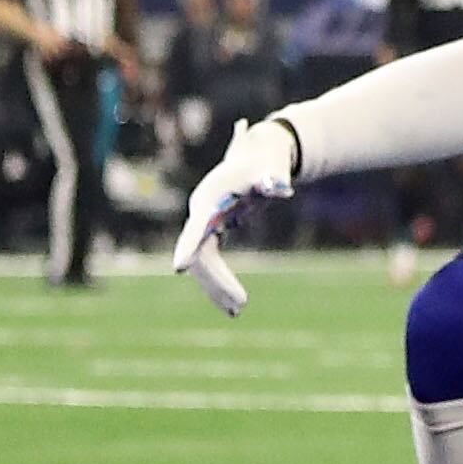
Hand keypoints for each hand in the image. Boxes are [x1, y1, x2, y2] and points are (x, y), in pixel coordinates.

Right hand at [174, 112, 297, 315]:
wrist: (259, 153)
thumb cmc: (266, 161)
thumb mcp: (271, 169)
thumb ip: (273, 179)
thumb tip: (283, 188)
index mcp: (210, 198)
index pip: (197, 226)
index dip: (188, 246)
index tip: (179, 268)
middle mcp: (200, 212)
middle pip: (201, 253)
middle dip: (218, 280)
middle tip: (241, 305)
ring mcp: (203, 223)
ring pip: (203, 263)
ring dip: (218, 287)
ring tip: (238, 311)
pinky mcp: (210, 231)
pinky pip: (210, 262)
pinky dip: (220, 281)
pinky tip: (234, 303)